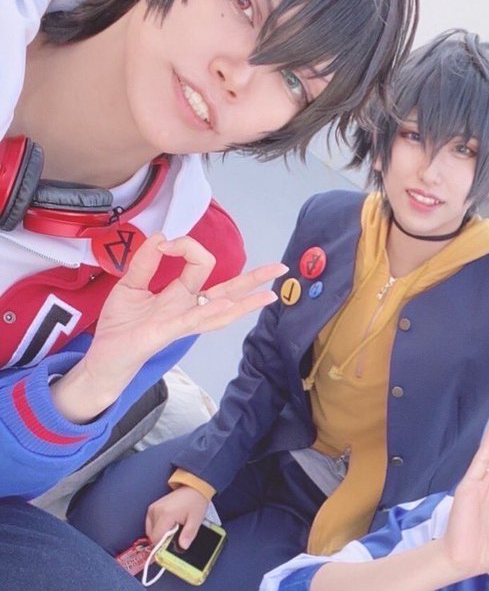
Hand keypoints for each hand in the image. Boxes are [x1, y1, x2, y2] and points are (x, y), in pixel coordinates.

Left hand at [87, 234, 286, 386]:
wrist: (106, 353)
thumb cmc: (122, 324)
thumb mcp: (130, 284)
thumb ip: (145, 261)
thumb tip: (161, 237)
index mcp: (182, 294)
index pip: (199, 262)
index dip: (186, 245)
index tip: (164, 244)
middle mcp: (189, 308)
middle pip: (229, 291)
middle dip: (254, 280)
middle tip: (280, 268)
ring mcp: (183, 321)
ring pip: (221, 309)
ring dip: (245, 302)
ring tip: (269, 294)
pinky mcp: (168, 331)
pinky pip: (193, 320)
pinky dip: (210, 312)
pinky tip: (227, 305)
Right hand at [146, 485, 209, 547]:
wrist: (193, 488)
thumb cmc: (195, 502)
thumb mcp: (196, 520)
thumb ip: (188, 534)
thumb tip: (183, 547)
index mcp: (166, 514)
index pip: (157, 538)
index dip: (163, 546)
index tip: (171, 548)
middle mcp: (156, 511)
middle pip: (153, 536)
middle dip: (163, 541)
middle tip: (175, 537)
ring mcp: (153, 509)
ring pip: (151, 531)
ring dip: (160, 534)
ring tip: (174, 529)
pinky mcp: (152, 508)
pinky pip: (150, 524)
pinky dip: (158, 528)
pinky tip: (168, 526)